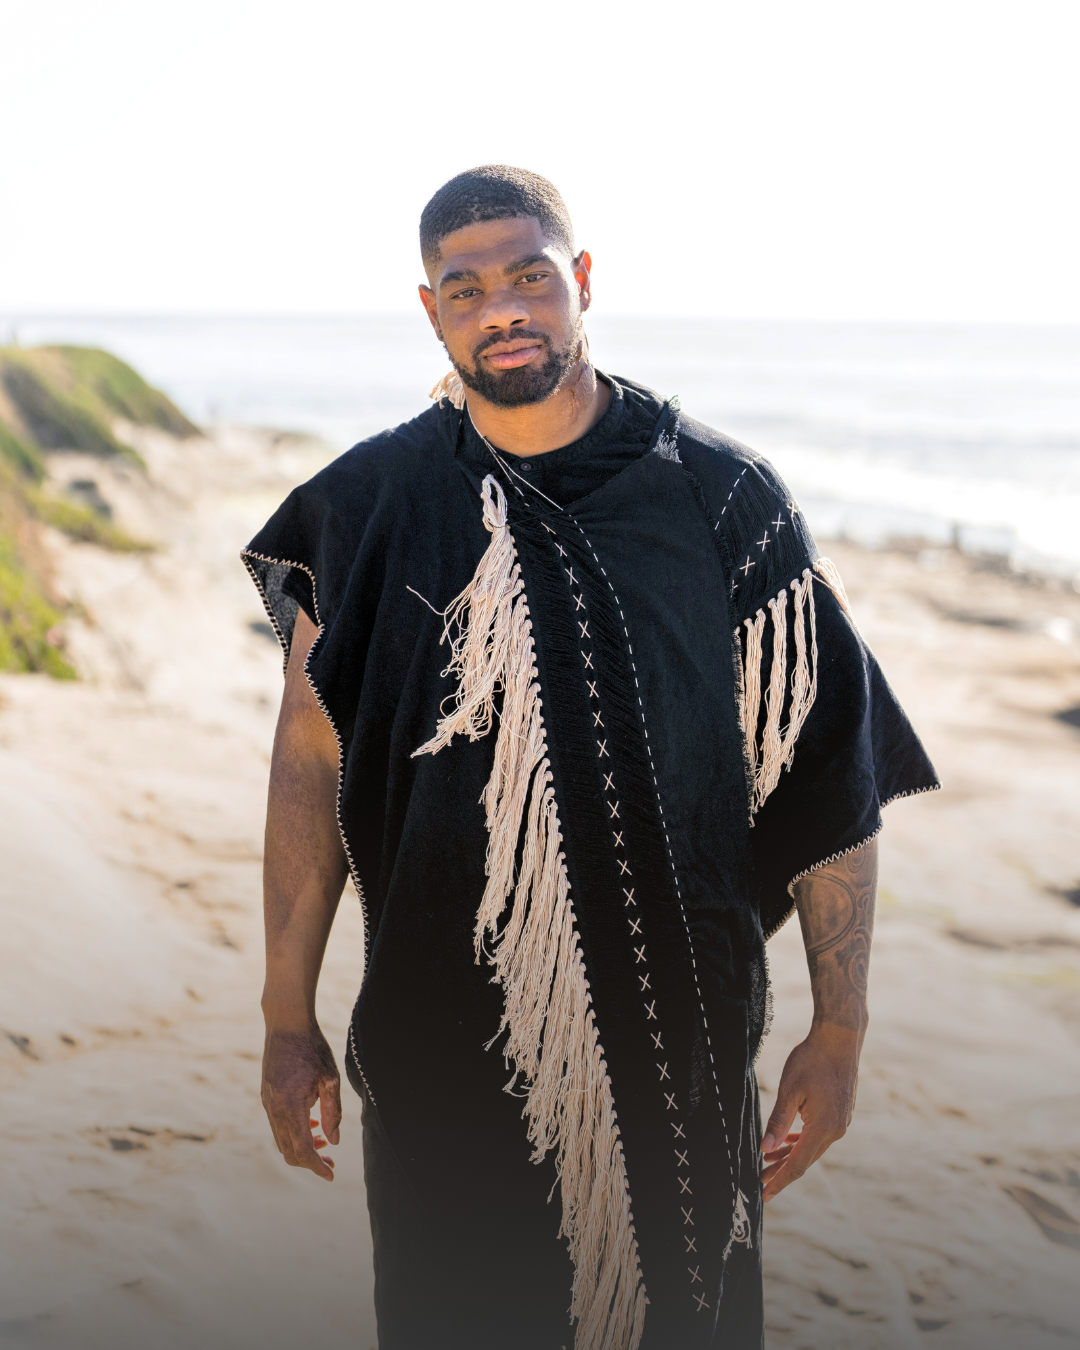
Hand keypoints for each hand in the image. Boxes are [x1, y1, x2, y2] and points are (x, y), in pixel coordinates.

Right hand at [261, 1025, 341, 1181]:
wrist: (286, 1025)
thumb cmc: (312, 1048)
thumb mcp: (330, 1078)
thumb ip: (333, 1111)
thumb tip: (334, 1141)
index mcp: (290, 1107)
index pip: (302, 1149)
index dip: (317, 1167)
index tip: (332, 1174)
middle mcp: (274, 1109)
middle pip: (289, 1151)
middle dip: (310, 1162)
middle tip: (331, 1163)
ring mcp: (267, 1103)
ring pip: (281, 1140)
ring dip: (301, 1148)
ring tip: (325, 1144)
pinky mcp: (266, 1097)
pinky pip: (277, 1125)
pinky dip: (293, 1133)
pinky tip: (311, 1125)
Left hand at [760, 1023, 860, 1202]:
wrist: (840, 1039)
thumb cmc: (812, 1060)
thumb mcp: (790, 1090)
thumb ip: (778, 1122)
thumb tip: (765, 1149)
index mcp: (823, 1128)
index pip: (798, 1164)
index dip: (780, 1181)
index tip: (765, 1195)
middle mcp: (836, 1130)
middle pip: (806, 1159)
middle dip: (782, 1171)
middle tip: (760, 1181)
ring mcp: (841, 1122)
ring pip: (812, 1147)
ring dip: (791, 1154)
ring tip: (768, 1162)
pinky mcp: (841, 1113)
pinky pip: (818, 1135)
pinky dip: (802, 1140)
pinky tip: (788, 1141)